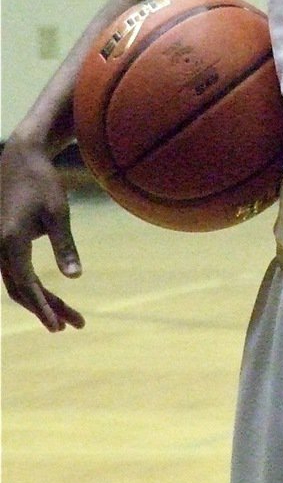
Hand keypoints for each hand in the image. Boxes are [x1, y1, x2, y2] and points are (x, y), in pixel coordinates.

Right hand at [0, 140, 84, 332]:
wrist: (21, 156)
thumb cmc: (42, 182)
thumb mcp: (58, 212)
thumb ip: (65, 246)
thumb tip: (75, 277)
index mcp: (10, 242)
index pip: (26, 286)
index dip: (43, 308)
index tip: (59, 326)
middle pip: (20, 290)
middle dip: (46, 309)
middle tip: (71, 325)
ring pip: (17, 284)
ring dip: (40, 301)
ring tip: (68, 318)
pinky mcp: (3, 242)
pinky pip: (15, 273)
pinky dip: (33, 287)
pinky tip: (51, 297)